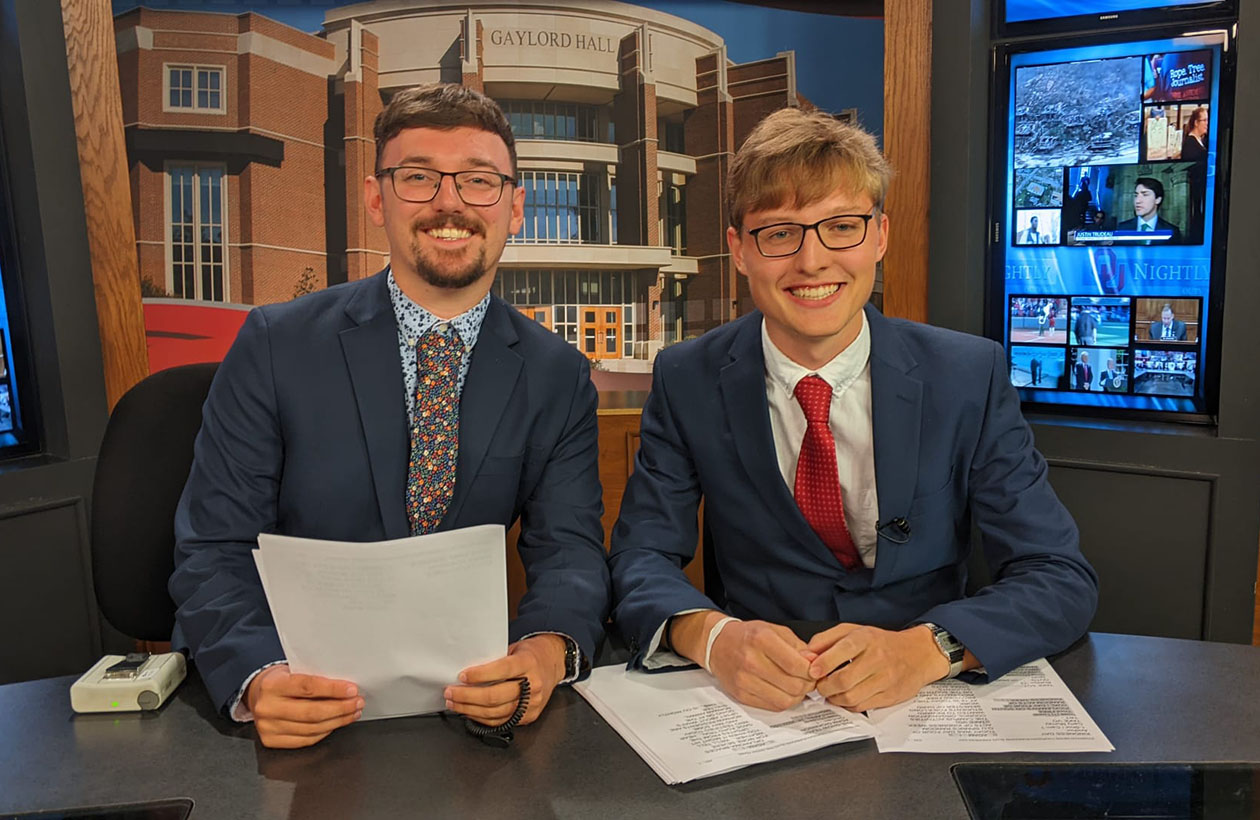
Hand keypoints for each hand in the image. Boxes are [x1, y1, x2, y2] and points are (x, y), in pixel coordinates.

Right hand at [245, 664, 363, 748]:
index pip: (308, 687)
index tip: (352, 690)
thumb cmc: (281, 680)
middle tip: (357, 702)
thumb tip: (346, 687)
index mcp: (272, 685)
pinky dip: (325, 732)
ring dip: (337, 721)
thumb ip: (314, 677)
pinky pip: (306, 740)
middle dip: (341, 708)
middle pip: (312, 712)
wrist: (258, 694)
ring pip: (312, 728)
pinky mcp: (271, 741)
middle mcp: (267, 707)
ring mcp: (268, 727)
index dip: (333, 690)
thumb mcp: (293, 670)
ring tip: (352, 713)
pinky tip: (335, 723)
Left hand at [445, 634, 565, 726]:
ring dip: (470, 709)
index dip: (479, 675)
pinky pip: (501, 721)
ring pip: (495, 712)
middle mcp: (533, 685)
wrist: (553, 664)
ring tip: (454, 703)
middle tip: (450, 692)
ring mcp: (532, 704)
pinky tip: (469, 711)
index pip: (501, 670)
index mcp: (528, 664)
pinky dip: (481, 718)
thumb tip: (467, 670)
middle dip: (467, 696)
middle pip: (495, 696)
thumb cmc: (530, 655)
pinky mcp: (529, 716)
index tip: (462, 676)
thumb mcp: (515, 648)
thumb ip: (496, 659)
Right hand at [671, 612, 816, 710]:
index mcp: (762, 639)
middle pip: (793, 685)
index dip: (812, 672)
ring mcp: (744, 680)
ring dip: (797, 696)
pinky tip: (784, 691)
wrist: (717, 644)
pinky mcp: (741, 695)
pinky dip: (783, 701)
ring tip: (797, 686)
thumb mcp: (774, 630)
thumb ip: (798, 646)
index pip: (796, 665)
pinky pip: (772, 707)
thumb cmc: (747, 636)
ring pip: (785, 700)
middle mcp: (751, 660)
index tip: (815, 670)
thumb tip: (815, 663)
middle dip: (807, 685)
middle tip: (808, 679)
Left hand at [805, 623, 947, 711]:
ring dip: (834, 698)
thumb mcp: (852, 631)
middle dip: (825, 686)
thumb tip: (805, 654)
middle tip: (819, 686)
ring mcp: (886, 679)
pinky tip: (846, 697)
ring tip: (831, 692)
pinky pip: (862, 706)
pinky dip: (848, 705)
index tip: (812, 671)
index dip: (823, 664)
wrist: (917, 654)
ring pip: (851, 697)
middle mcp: (877, 658)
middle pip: (844, 680)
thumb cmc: (881, 642)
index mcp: (866, 639)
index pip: (842, 650)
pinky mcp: (890, 696)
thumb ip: (826, 640)